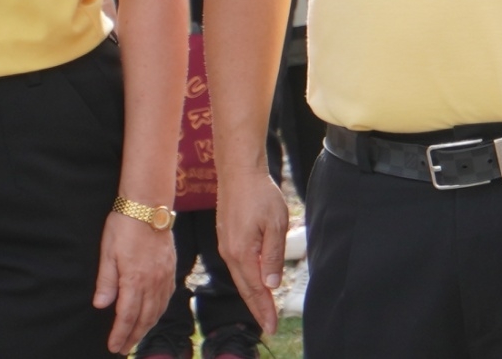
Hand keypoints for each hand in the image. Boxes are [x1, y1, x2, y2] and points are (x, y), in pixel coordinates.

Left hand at [94, 210, 174, 353]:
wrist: (149, 206)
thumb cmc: (124, 226)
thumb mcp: (107, 253)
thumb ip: (106, 281)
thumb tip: (101, 305)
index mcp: (135, 278)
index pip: (127, 315)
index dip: (120, 333)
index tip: (113, 347)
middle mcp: (153, 280)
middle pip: (145, 316)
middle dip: (134, 335)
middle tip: (124, 349)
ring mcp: (164, 274)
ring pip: (158, 308)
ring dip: (148, 326)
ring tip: (138, 337)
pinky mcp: (171, 267)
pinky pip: (167, 295)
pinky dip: (160, 310)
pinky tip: (155, 314)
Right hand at [216, 165, 288, 333]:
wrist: (238, 173)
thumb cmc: (260, 195)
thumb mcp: (275, 224)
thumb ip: (272, 255)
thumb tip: (270, 285)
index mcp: (242, 253)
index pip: (256, 290)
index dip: (264, 310)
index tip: (271, 328)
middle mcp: (230, 254)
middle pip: (246, 288)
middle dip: (258, 308)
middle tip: (269, 327)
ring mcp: (226, 247)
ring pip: (241, 278)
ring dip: (254, 295)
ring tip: (265, 311)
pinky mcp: (227, 239)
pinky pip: (239, 266)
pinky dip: (248, 279)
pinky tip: (256, 283)